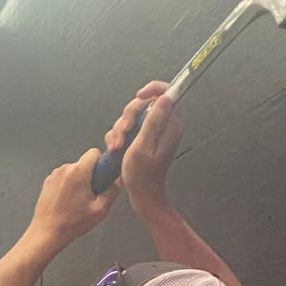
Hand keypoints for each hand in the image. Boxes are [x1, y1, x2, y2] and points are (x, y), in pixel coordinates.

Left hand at [27, 149, 120, 250]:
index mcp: (78, 171)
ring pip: (73, 171)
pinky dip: (67, 186)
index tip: (101, 177)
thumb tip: (117, 180)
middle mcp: (65, 168)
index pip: (94, 152)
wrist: (47, 233)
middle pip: (83, 163)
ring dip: (78, 181)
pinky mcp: (47, 182)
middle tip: (90, 195)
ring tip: (77, 201)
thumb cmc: (72, 223)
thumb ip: (112, 191)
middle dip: (89, 175)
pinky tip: (66, 202)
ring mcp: (54, 174)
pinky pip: (63, 178)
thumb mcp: (100, 210)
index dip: (100, 163)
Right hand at [104, 80, 182, 209]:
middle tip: (123, 132)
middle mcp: (162, 125)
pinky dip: (118, 136)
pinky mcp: (141, 138)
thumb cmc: (143, 176)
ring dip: (120, 128)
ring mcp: (151, 132)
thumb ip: (154, 120)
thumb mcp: (144, 147)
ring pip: (132, 116)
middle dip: (128, 115)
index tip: (139, 97)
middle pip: (144, 103)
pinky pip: (127, 128)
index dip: (152, 89)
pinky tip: (115, 148)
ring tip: (117, 145)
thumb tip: (165, 97)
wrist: (142, 196)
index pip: (167, 93)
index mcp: (170, 125)